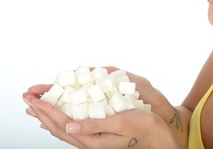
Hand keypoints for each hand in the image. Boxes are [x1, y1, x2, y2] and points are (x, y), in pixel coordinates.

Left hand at [23, 85, 179, 148]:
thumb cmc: (142, 127)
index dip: (47, 110)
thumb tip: (69, 127)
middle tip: (27, 98)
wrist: (156, 136)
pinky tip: (58, 116)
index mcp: (93, 139)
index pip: (62, 124)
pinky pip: (72, 128)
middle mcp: (89, 141)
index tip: (34, 98)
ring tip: (35, 107)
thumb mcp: (120, 124)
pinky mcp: (97, 135)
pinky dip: (60, 120)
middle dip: (41, 112)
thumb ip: (94, 126)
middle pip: (57, 127)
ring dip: (47, 116)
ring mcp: (92, 139)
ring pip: (62, 128)